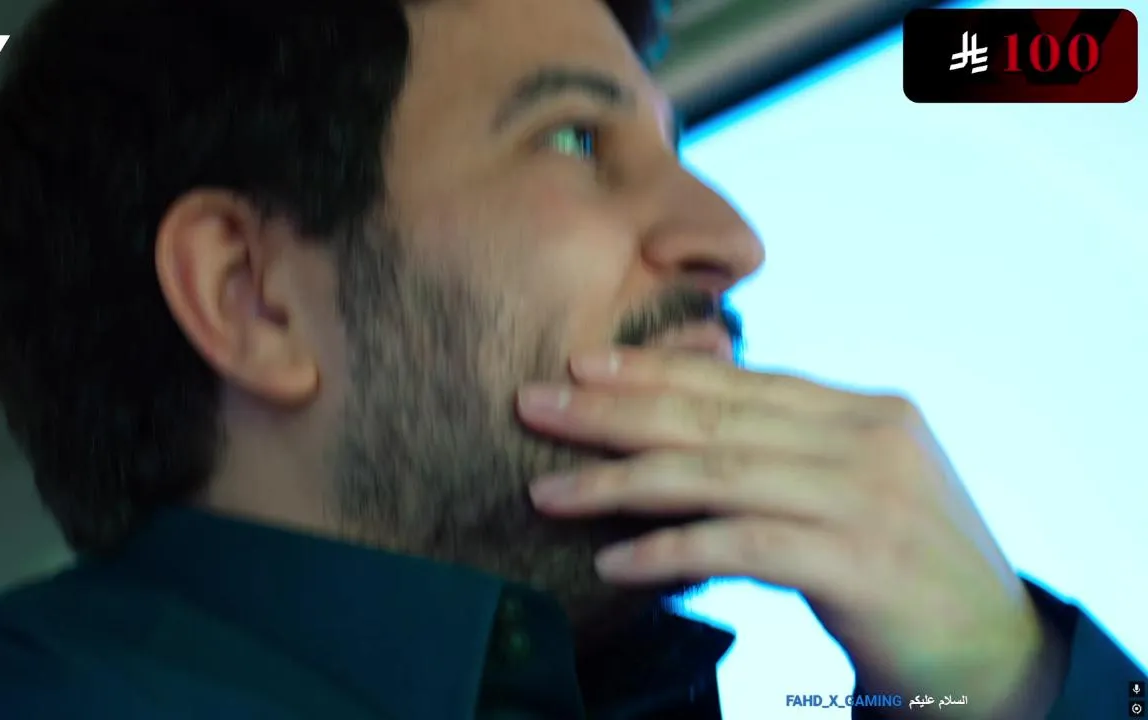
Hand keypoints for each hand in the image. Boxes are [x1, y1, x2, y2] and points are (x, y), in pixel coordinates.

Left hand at [516, 348, 1058, 718]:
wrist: (998, 660)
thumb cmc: (907, 572)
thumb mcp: (856, 488)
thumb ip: (791, 446)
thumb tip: (695, 412)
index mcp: (866, 412)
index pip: (740, 382)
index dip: (654, 371)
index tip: (581, 365)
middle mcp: (867, 441)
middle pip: (714, 416)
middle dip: (613, 410)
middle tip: (533, 403)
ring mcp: (864, 499)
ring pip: (715, 475)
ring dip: (619, 482)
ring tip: (546, 491)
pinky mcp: (858, 562)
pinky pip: (739, 547)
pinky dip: (670, 552)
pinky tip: (613, 562)